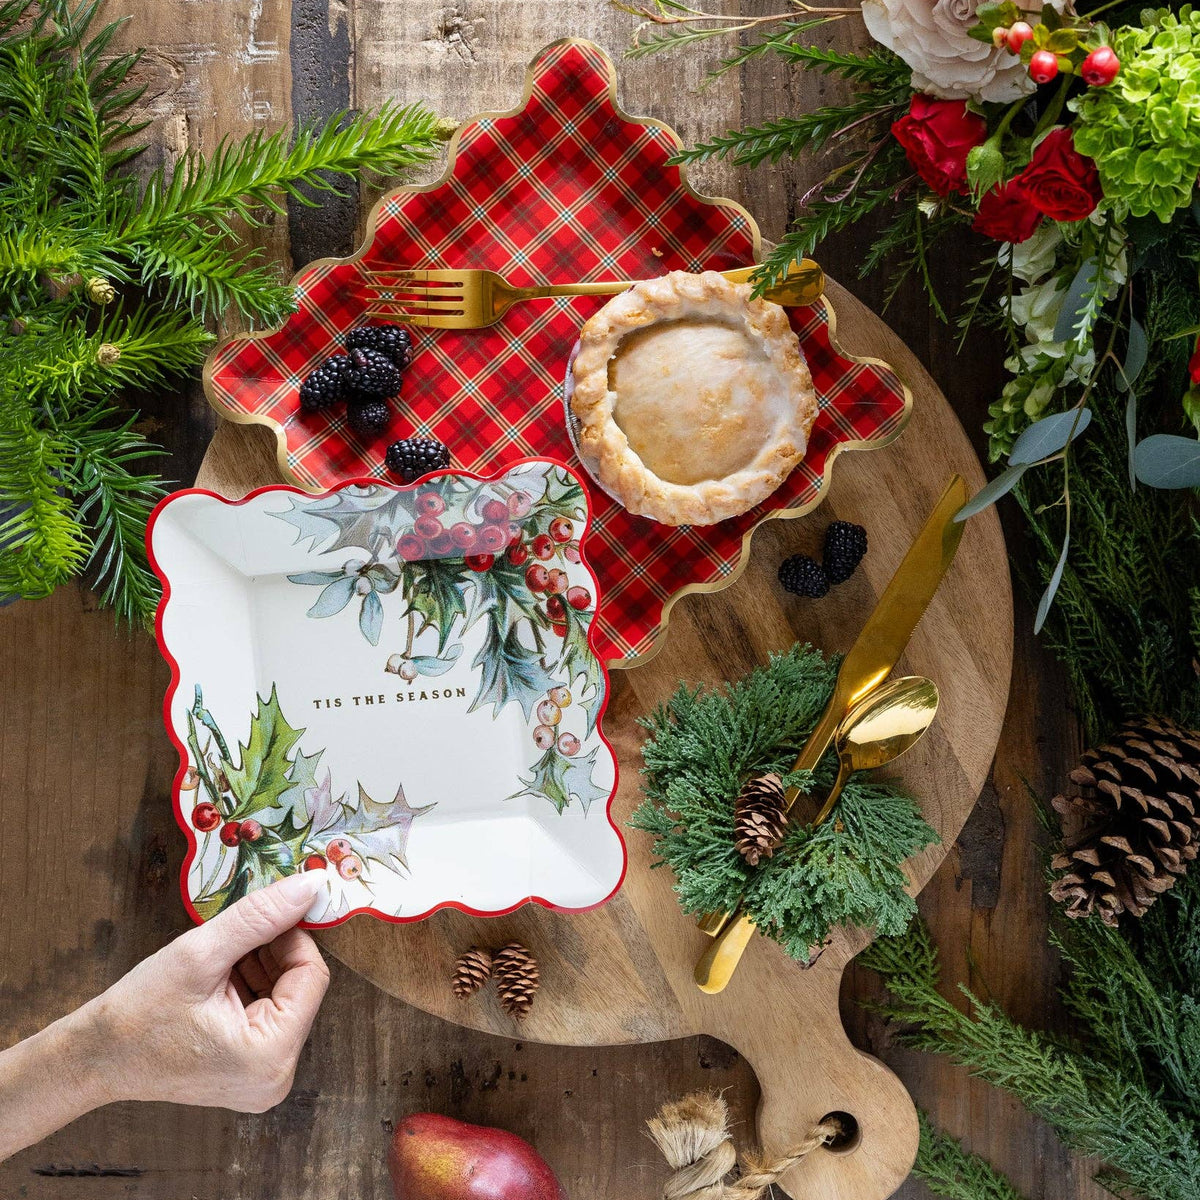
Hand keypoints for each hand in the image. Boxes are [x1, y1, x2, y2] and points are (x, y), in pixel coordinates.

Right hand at [81, 869, 330, 1111]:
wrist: (94, 1058)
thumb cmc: (138, 1013)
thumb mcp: (200, 954)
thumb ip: (261, 917)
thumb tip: (312, 886)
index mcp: (271, 1056)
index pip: (312, 975)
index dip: (291, 937)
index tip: (264, 914)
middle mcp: (277, 1077)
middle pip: (301, 987)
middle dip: (272, 953)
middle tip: (234, 938)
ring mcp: (265, 1078)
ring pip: (286, 996)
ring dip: (260, 967)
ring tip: (218, 963)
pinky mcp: (252, 1071)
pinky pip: (270, 1013)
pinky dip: (251, 987)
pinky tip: (218, 981)